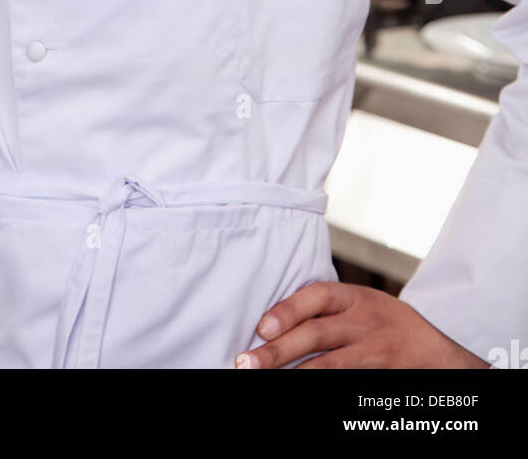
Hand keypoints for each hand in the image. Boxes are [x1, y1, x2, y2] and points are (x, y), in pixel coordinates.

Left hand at [235, 282, 490, 369]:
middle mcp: (365, 321)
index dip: (289, 310)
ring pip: (330, 365)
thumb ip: (327, 308)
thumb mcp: (362, 304)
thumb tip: (271, 323)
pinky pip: (347, 383)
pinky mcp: (380, 376)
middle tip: (247, 363)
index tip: (262, 327)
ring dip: (295, 374)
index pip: (318, 296)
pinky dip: (322, 387)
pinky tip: (300, 389)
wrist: (439, 352)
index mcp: (356, 297)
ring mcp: (375, 352)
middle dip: (279, 350)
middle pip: (317, 334)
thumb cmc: (385, 324)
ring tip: (266, 379)